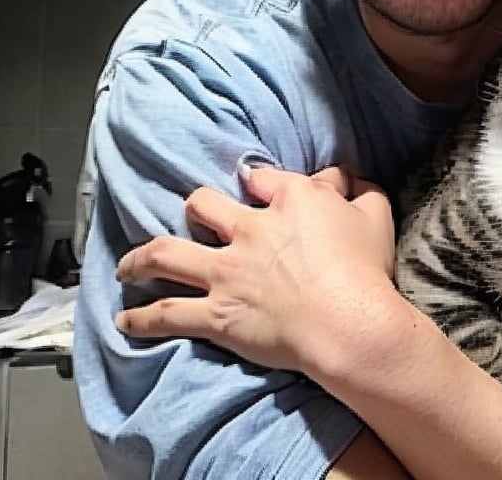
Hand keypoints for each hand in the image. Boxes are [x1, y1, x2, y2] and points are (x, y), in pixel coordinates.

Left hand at [114, 165, 397, 376]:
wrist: (346, 322)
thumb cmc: (364, 269)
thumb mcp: (376, 215)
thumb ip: (365, 191)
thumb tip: (356, 180)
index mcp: (290, 199)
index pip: (265, 178)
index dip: (261, 181)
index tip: (258, 186)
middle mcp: (249, 228)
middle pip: (204, 204)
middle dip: (197, 207)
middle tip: (196, 215)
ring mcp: (227, 271)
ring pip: (167, 253)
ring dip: (142, 257)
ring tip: (130, 263)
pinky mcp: (216, 314)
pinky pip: (168, 313)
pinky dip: (142, 319)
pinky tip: (125, 320)